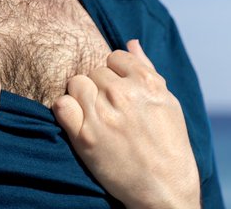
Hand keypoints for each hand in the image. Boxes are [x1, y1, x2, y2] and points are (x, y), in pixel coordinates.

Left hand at [53, 40, 199, 208]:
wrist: (164, 188)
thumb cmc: (169, 144)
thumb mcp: (167, 102)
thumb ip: (147, 69)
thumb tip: (131, 43)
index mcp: (146, 82)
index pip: (113, 57)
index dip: (115, 74)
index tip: (120, 92)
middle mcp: (123, 94)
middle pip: (93, 72)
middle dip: (99, 88)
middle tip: (110, 110)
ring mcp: (102, 115)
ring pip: (75, 84)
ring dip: (82, 97)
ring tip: (95, 116)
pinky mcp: (85, 137)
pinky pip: (61, 105)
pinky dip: (65, 111)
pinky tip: (78, 122)